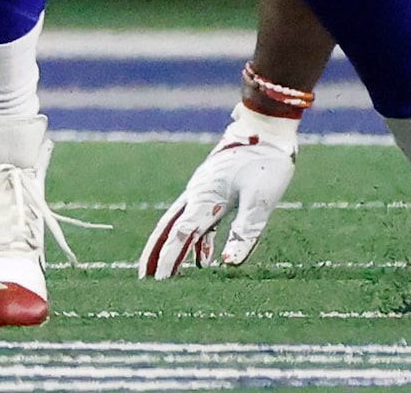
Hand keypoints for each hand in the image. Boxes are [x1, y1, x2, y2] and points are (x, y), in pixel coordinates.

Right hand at [138, 104, 298, 276]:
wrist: (267, 126)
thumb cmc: (266, 160)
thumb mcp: (260, 198)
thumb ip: (245, 231)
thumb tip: (229, 265)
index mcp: (205, 197)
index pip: (181, 235)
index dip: (168, 259)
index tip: (155, 283)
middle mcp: (199, 194)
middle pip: (170, 229)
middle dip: (157, 254)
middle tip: (144, 280)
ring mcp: (206, 191)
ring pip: (182, 225)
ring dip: (173, 248)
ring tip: (163, 274)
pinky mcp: (217, 191)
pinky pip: (201, 221)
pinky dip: (197, 241)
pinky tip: (203, 260)